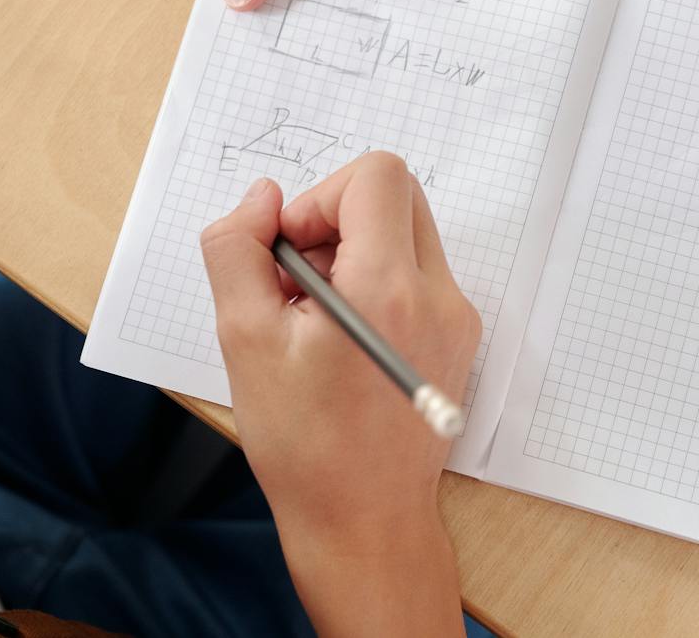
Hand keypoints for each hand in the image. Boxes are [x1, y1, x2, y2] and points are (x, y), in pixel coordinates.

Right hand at [200, 154, 479, 637]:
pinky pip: (418, 273)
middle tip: (298, 281)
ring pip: (407, 233)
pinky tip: (342, 341)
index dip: (321, 197)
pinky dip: (377, 282)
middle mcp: (438, 294)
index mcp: (389, 288)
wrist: (364, 523)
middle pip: (397, 195)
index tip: (292, 252)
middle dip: (338, 219)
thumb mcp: (244, 340)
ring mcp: (457, 316)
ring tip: (316, 320)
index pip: (377, 176)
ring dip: (356, 251)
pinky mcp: (459, 337)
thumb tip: (262, 197)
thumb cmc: (303, 445)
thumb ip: (240, 250)